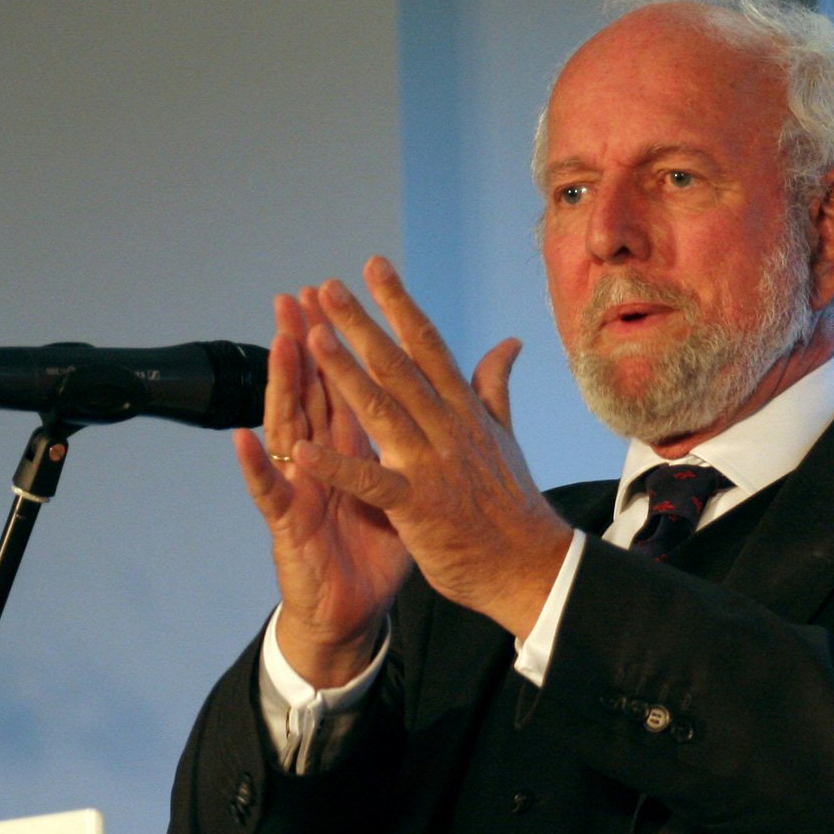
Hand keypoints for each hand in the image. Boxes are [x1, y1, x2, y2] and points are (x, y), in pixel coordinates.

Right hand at [234, 286, 412, 687]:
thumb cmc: (375, 551)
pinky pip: (268, 492)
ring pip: (286, 426)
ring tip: (278, 342)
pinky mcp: (286, 523)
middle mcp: (320, 458)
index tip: (348, 292)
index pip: (348, 383)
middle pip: (311, 391)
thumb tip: (445, 402)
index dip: (347, 340)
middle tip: (298, 296)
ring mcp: (299, 486)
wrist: (353, 612)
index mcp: (352, 447)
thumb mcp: (406, 489)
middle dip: (307, 343)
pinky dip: (255, 466)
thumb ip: (420, 441)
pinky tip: (243, 438)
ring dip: (280, 385)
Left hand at [291, 256, 571, 637]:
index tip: (373, 267)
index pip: (427, 345)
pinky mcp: (417, 506)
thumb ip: (495, 387)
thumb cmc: (511, 505)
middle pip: (398, 367)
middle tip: (330, 287)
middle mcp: (448, 428)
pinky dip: (338, 467)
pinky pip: (371, 481)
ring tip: (313, 338)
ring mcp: (432, 465)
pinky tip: (305, 451)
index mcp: (464, 411)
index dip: (399, 304)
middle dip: (362, 324)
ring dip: (345, 373)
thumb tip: (509, 342)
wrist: (528, 566)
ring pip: (382, 410)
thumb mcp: (503, 437)